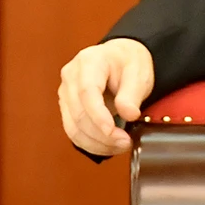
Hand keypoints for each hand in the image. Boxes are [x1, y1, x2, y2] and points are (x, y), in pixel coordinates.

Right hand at [57, 38, 154, 154]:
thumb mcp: (138, 72)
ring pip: (73, 127)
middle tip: (126, 141)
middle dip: (102, 134)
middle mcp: (71, 77)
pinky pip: (74, 132)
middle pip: (79, 113)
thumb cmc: (127, 61)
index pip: (87, 92)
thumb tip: (128, 114)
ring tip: (120, 145)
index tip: (113, 131)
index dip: (98, 116)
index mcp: (89, 62)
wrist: (120, 59)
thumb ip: (132, 93)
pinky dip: (91, 144)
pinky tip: (108, 145)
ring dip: (97, 143)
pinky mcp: (67, 108)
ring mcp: (66, 93)